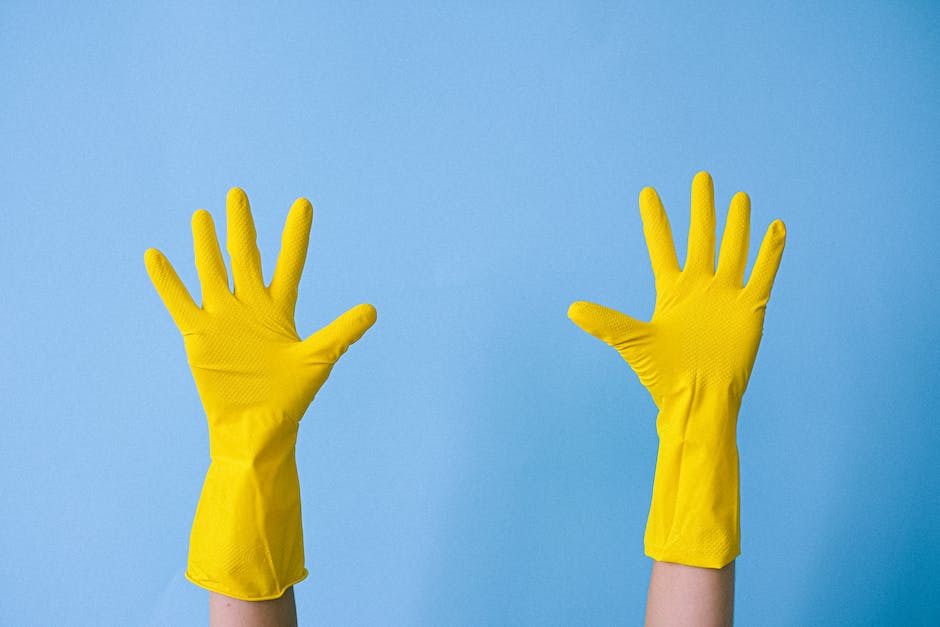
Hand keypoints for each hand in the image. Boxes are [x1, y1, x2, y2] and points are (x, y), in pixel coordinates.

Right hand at [145, 187, 375, 421]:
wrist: (256, 426)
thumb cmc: (290, 398)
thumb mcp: (319, 359)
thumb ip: (343, 332)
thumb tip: (373, 309)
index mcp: (280, 309)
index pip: (290, 262)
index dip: (296, 235)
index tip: (303, 204)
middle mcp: (250, 307)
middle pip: (245, 257)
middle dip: (242, 226)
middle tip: (238, 193)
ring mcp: (223, 318)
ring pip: (212, 271)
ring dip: (206, 244)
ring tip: (203, 214)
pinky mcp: (199, 335)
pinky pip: (179, 301)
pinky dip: (167, 280)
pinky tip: (156, 255)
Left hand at [568, 171, 784, 406]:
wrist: (699, 399)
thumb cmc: (663, 375)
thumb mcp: (632, 342)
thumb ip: (606, 322)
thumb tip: (571, 309)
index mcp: (671, 291)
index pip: (662, 246)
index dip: (655, 220)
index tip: (647, 192)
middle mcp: (699, 287)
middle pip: (702, 238)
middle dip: (702, 209)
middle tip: (701, 177)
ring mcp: (726, 296)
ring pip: (733, 250)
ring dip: (737, 225)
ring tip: (740, 197)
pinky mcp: (750, 308)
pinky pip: (763, 274)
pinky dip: (770, 252)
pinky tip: (776, 227)